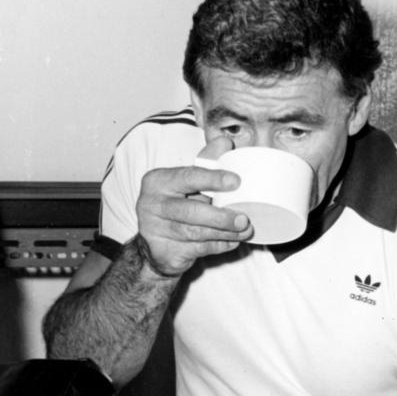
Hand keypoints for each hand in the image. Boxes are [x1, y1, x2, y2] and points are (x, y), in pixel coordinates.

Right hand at [136, 136, 253, 276]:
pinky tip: (232, 241)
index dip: (213, 179)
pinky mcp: (165, 252)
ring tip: (244, 230)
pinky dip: (219, 245)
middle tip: (244, 218)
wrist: (154, 244)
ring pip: (196, 233)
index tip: (236, 181)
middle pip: (191, 211)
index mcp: (157, 181)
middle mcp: (152, 205)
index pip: (187, 177)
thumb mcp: (187, 183)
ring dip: (224, 233)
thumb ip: (205, 163)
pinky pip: (198, 249)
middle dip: (220, 216)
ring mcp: (155, 231)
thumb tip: (225, 142)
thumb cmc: (175, 206)